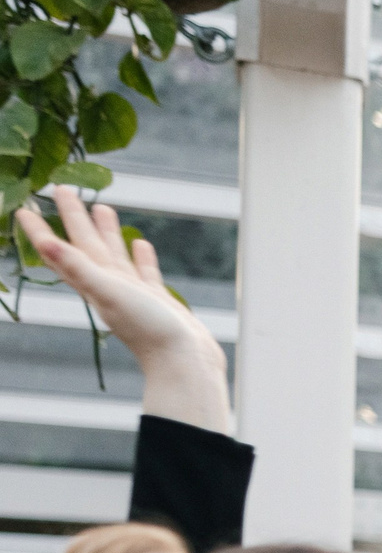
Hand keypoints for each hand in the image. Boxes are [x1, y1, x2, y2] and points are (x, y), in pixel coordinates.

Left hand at [16, 191, 227, 429]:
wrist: (184, 363)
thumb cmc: (147, 330)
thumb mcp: (108, 292)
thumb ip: (78, 267)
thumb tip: (43, 243)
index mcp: (93, 281)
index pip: (60, 249)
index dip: (40, 229)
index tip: (25, 207)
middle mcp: (108, 285)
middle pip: (86, 244)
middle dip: (73, 217)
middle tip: (62, 189)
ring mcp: (132, 293)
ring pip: (114, 254)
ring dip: (106, 232)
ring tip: (102, 207)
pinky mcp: (156, 300)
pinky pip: (144, 272)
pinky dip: (141, 258)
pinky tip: (142, 245)